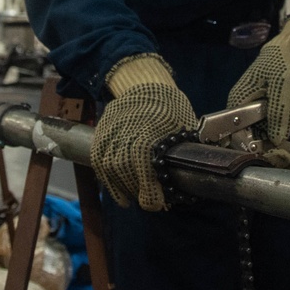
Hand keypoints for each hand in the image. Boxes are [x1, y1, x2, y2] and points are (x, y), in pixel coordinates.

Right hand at [90, 54, 196, 210]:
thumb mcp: (183, 128)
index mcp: (147, 144)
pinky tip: (120, 192)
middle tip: (151, 201)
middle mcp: (124, 144)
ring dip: (124, 189)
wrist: (143, 85)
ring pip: (112, 175)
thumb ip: (181, 153)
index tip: (159, 204)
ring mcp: (109, 141)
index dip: (153, 198)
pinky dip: (109, 182)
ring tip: (135, 197)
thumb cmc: (169, 106)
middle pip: (128, 181)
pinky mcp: (99, 139)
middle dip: (140, 194)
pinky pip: (100, 166)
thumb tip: (190, 176)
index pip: (146, 182)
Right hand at [227, 14, 289, 144]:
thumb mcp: (283, 86)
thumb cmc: (289, 59)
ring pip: (271, 121)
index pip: (235, 121)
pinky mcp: (282, 97)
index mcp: (243, 93)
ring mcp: (268, 97)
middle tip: (283, 131)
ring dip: (283, 123)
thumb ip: (279, 113)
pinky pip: (283, 113)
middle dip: (270, 130)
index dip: (245, 136)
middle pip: (254, 125)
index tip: (259, 146)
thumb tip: (276, 140)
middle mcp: (252, 98)